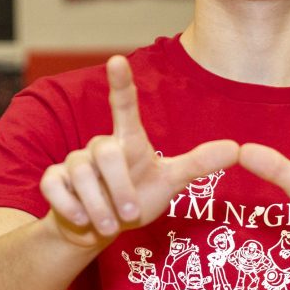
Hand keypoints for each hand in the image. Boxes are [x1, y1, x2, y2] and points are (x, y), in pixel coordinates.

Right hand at [40, 56, 239, 246]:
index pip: (123, 106)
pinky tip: (83, 219)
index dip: (121, 84)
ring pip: (79, 173)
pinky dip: (70, 206)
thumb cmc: (137, 198)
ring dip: (98, 204)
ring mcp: (74, 162)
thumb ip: (199, 164)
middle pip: (103, 151)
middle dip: (119, 186)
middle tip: (130, 213)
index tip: (117, 59)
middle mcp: (99, 146)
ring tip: (111, 224)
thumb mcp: (171, 182)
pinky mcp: (52, 180)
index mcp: (128, 141)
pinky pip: (55, 186)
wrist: (100, 229)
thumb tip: (237, 148)